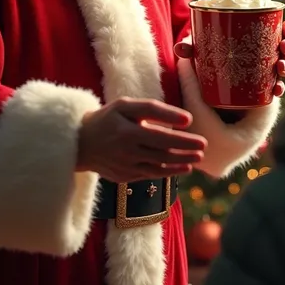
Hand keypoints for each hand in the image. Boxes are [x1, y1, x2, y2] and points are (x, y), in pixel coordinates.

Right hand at [76, 97, 206, 181]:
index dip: (181, 136)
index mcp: (128, 132)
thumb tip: (184, 118)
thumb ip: (153, 109)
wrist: (80, 143)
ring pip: (160, 166)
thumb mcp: (126, 106)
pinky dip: (168, 172)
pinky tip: (182, 167)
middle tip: (203, 147)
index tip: (197, 131)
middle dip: (186, 150)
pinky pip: (151, 175)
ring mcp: (127, 167)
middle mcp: (128, 152)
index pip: (161, 135)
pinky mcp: (125, 178)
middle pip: (163, 152)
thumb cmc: (107, 118)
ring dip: (181, 163)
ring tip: (197, 158)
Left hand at [175, 21, 284, 98]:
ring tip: (280, 68)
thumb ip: (193, 51)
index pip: (278, 29)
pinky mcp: (264, 90)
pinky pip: (277, 88)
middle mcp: (267, 54)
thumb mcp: (203, 54)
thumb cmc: (210, 62)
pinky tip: (276, 90)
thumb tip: (179, 47)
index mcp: (258, 39)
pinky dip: (278, 88)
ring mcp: (267, 73)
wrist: (212, 91)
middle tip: (283, 47)